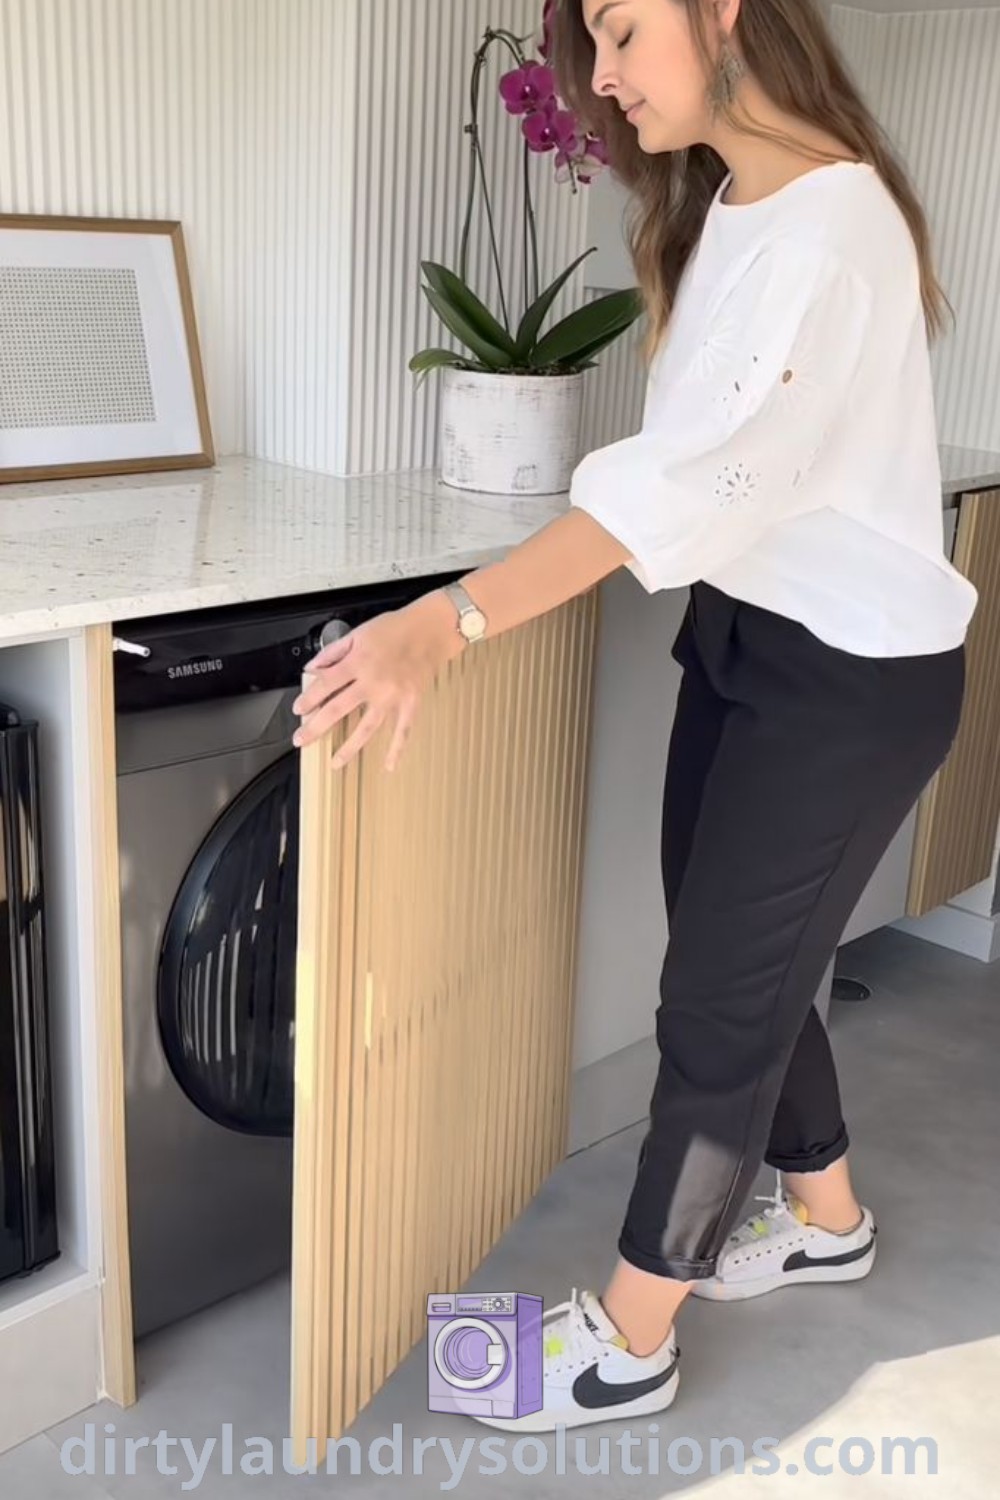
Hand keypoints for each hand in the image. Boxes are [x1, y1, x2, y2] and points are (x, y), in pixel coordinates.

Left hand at [290, 598, 457, 771]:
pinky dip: (396, 749)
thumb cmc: (394, 628)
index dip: (309, 698)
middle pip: (339, 709)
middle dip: (317, 727)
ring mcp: (392, 696)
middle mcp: (373, 682)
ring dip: (349, 747)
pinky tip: (388, 765)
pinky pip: (402, 730)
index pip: (326, 684)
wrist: (431, 630)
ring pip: (367, 727)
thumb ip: (333, 652)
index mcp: (357, 662)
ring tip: (335, 763)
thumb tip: (312, 669)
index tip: (298, 709)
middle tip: (301, 741)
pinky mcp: (410, 702)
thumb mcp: (358, 633)